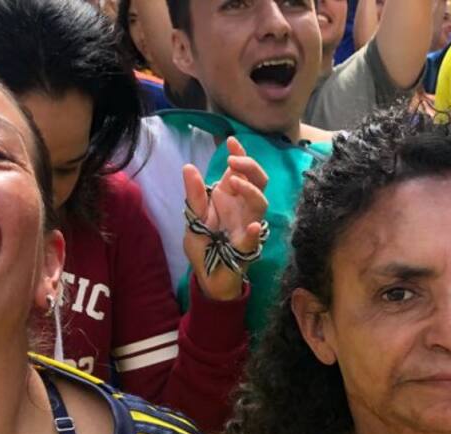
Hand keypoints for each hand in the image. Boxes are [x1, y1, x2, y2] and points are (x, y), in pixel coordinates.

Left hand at [181, 135, 268, 300]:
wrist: (207, 276)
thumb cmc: (203, 244)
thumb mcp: (193, 216)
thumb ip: (194, 194)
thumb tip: (189, 167)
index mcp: (230, 197)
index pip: (242, 171)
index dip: (240, 155)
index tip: (231, 141)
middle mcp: (243, 208)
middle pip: (259, 181)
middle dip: (249, 167)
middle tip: (233, 162)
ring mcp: (248, 225)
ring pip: (261, 203)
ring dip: (250, 191)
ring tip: (234, 183)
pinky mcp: (247, 246)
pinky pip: (254, 238)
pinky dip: (254, 233)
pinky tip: (251, 228)